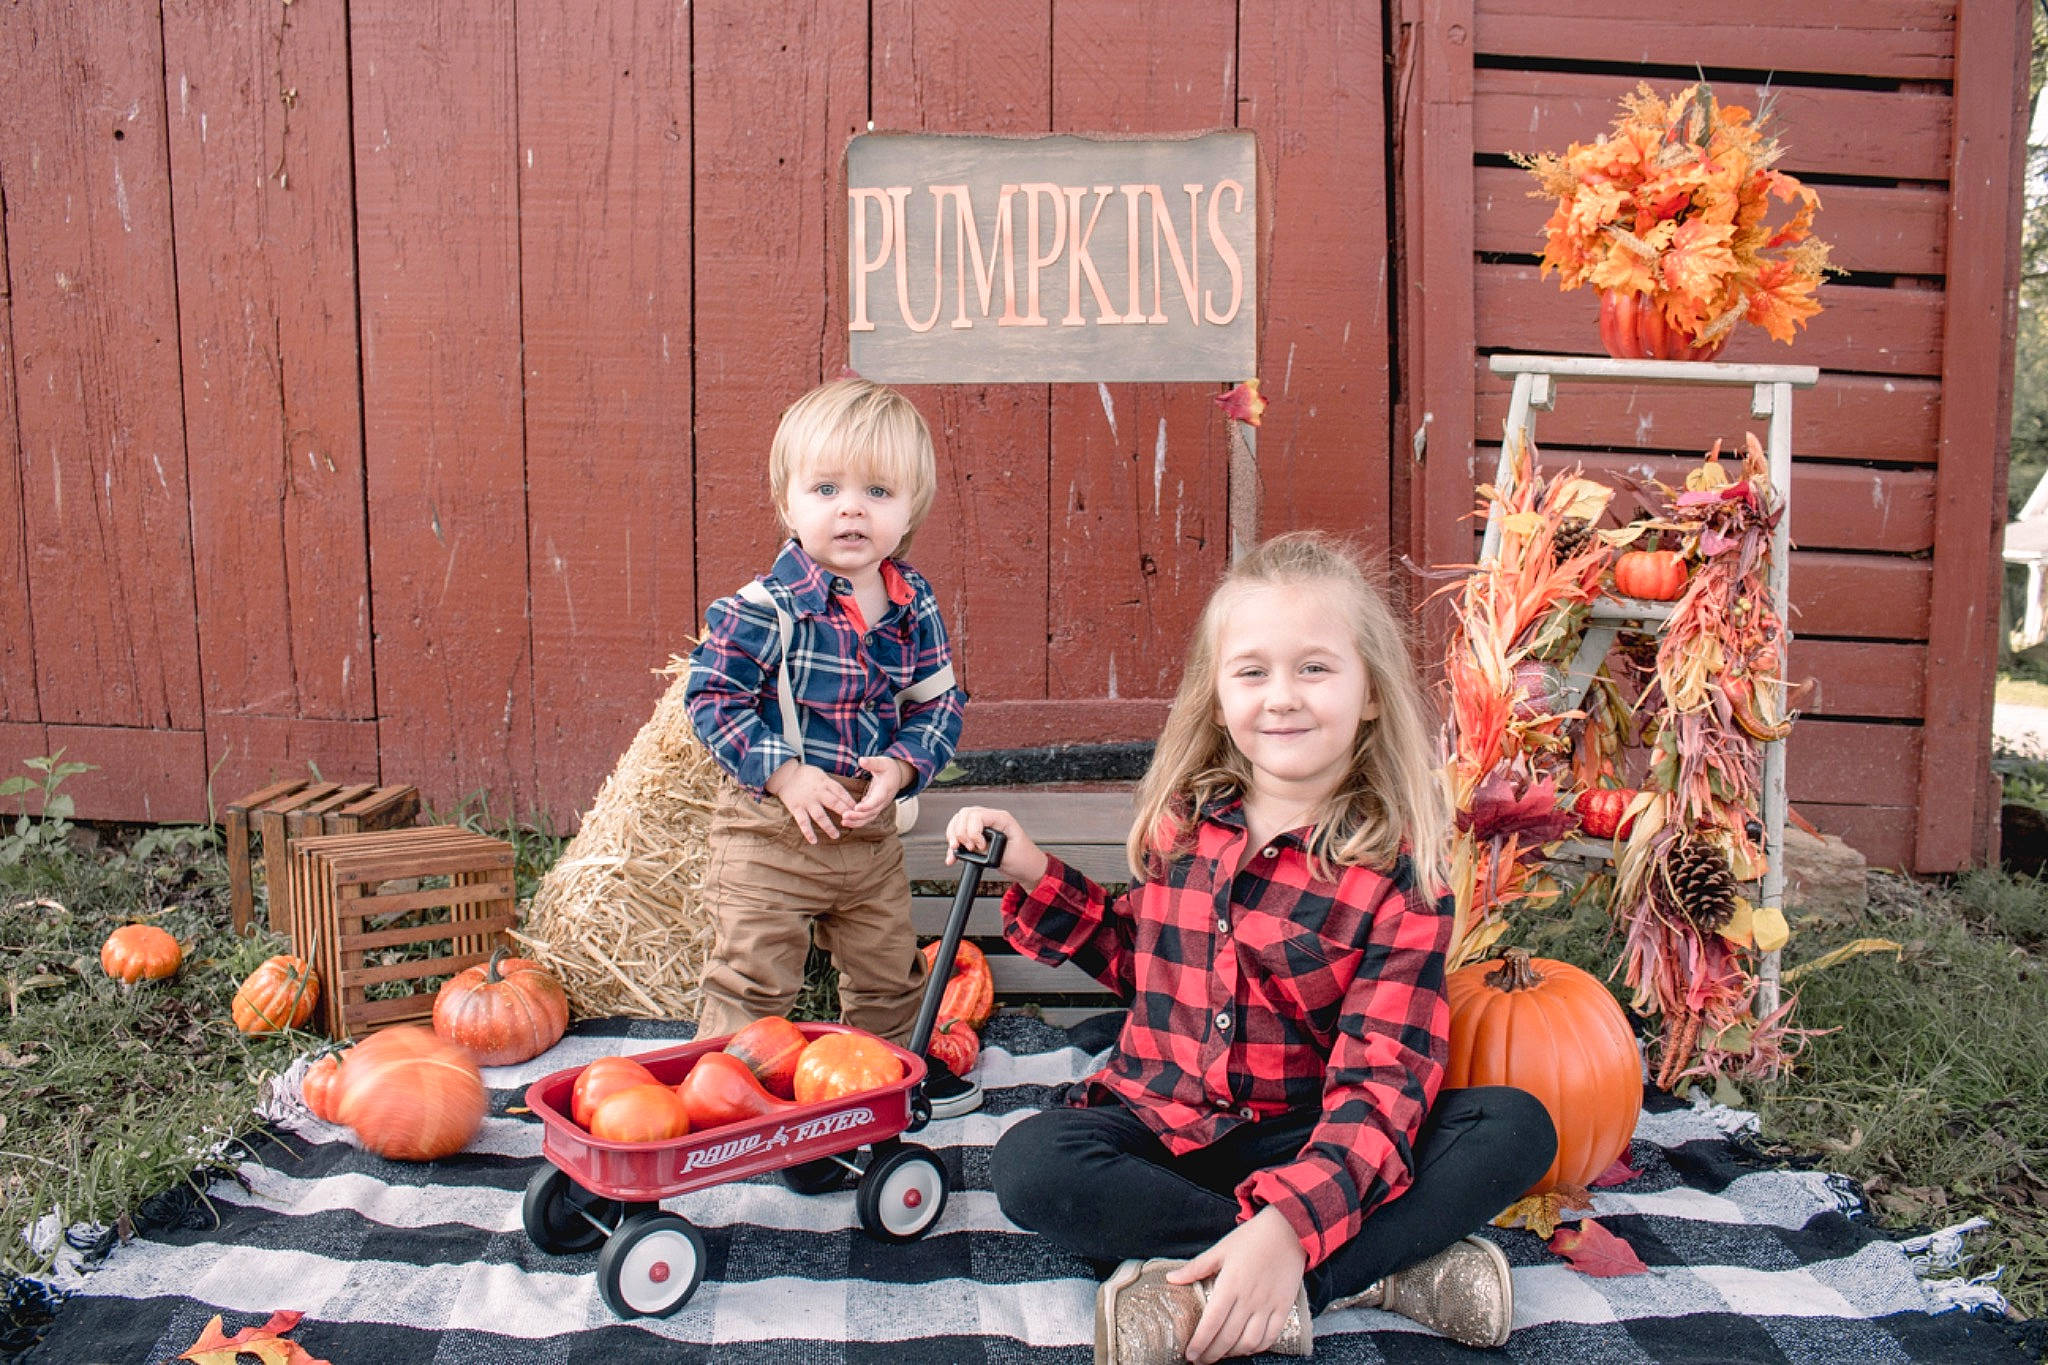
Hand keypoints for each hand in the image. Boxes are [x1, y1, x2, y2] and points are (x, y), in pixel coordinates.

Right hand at [764, 761, 854, 842]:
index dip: (850, 801)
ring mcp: (807, 801)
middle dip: (845, 813)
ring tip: (836, 836)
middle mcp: (817, 792)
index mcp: (824, 782)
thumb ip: (830, 785)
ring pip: (820, 816)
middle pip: (834, 804)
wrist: (783, 773)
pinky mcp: (796, 808)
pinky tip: (813, 841)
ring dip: (829, 827)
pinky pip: (803, 822)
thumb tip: (845, 795)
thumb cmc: (804, 774)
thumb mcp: (820, 774)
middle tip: (853, 823)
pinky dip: (808, 832)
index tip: (858, 810)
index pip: (841, 792)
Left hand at [841, 756, 912, 827]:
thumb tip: (861, 760)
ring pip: (869, 817)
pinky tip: (847, 821)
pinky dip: (858, 821)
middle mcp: (883, 800)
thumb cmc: (888, 768)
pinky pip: (867, 817)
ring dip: (857, 821)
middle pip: (872, 812)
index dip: (867, 805)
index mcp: (885, 789)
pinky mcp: (874, 807)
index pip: (877, 800)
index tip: (856, 808)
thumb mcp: (882, 762)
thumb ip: (872, 762)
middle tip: (844, 816)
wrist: (897, 776)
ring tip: (844, 822)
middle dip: (858, 816)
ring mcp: (879, 805)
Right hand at [943, 806, 1049, 884]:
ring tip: (957, 850)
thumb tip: (970, 847)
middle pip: (964, 815)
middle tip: (968, 848)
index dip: (972, 831)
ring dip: (954, 836)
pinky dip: (954, 845)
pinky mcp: (979, 837)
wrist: (1028, 869)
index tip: (979, 846)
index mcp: (1001, 818)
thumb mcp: (1007, 854)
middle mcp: (991, 819)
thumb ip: (987, 849)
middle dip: (960, 832)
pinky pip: (961, 835)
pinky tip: (953, 856)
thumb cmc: (1025, 860)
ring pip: (959, 822)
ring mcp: (984, 827)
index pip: (976, 815)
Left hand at [1173, 1206, 1307, 1364]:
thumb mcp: (1221, 1249)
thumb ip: (1196, 1268)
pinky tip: (1246, 1347)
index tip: (1190, 1354)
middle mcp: (1249, 1299)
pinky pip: (1270, 1337)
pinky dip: (1257, 1347)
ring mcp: (1268, 1305)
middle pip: (1227, 1338)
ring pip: (1248, 1342)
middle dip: (1211, 1354)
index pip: (1211, 1323)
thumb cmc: (1251, 1238)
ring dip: (1232, 1353)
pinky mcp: (1283, 1307)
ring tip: (1221, 1354)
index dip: (1199, 1343)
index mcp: (1230, 1284)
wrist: (1289, 1231)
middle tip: (1200, 1360)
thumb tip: (1171, 1279)